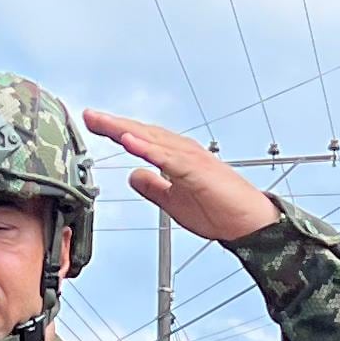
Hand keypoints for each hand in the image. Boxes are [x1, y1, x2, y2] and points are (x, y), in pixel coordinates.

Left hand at [80, 111, 281, 242]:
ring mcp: (191, 160)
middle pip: (143, 132)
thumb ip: (153, 187)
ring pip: (153, 140)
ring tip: (103, 122)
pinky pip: (169, 158)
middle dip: (115, 124)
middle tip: (90, 115)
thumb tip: (133, 175)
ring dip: (127, 130)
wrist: (249, 224)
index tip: (93, 123)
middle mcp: (182, 152)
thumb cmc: (219, 211)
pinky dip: (149, 149)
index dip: (116, 130)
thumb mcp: (172, 201)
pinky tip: (130, 142)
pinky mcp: (198, 172)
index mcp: (176, 158)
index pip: (140, 138)